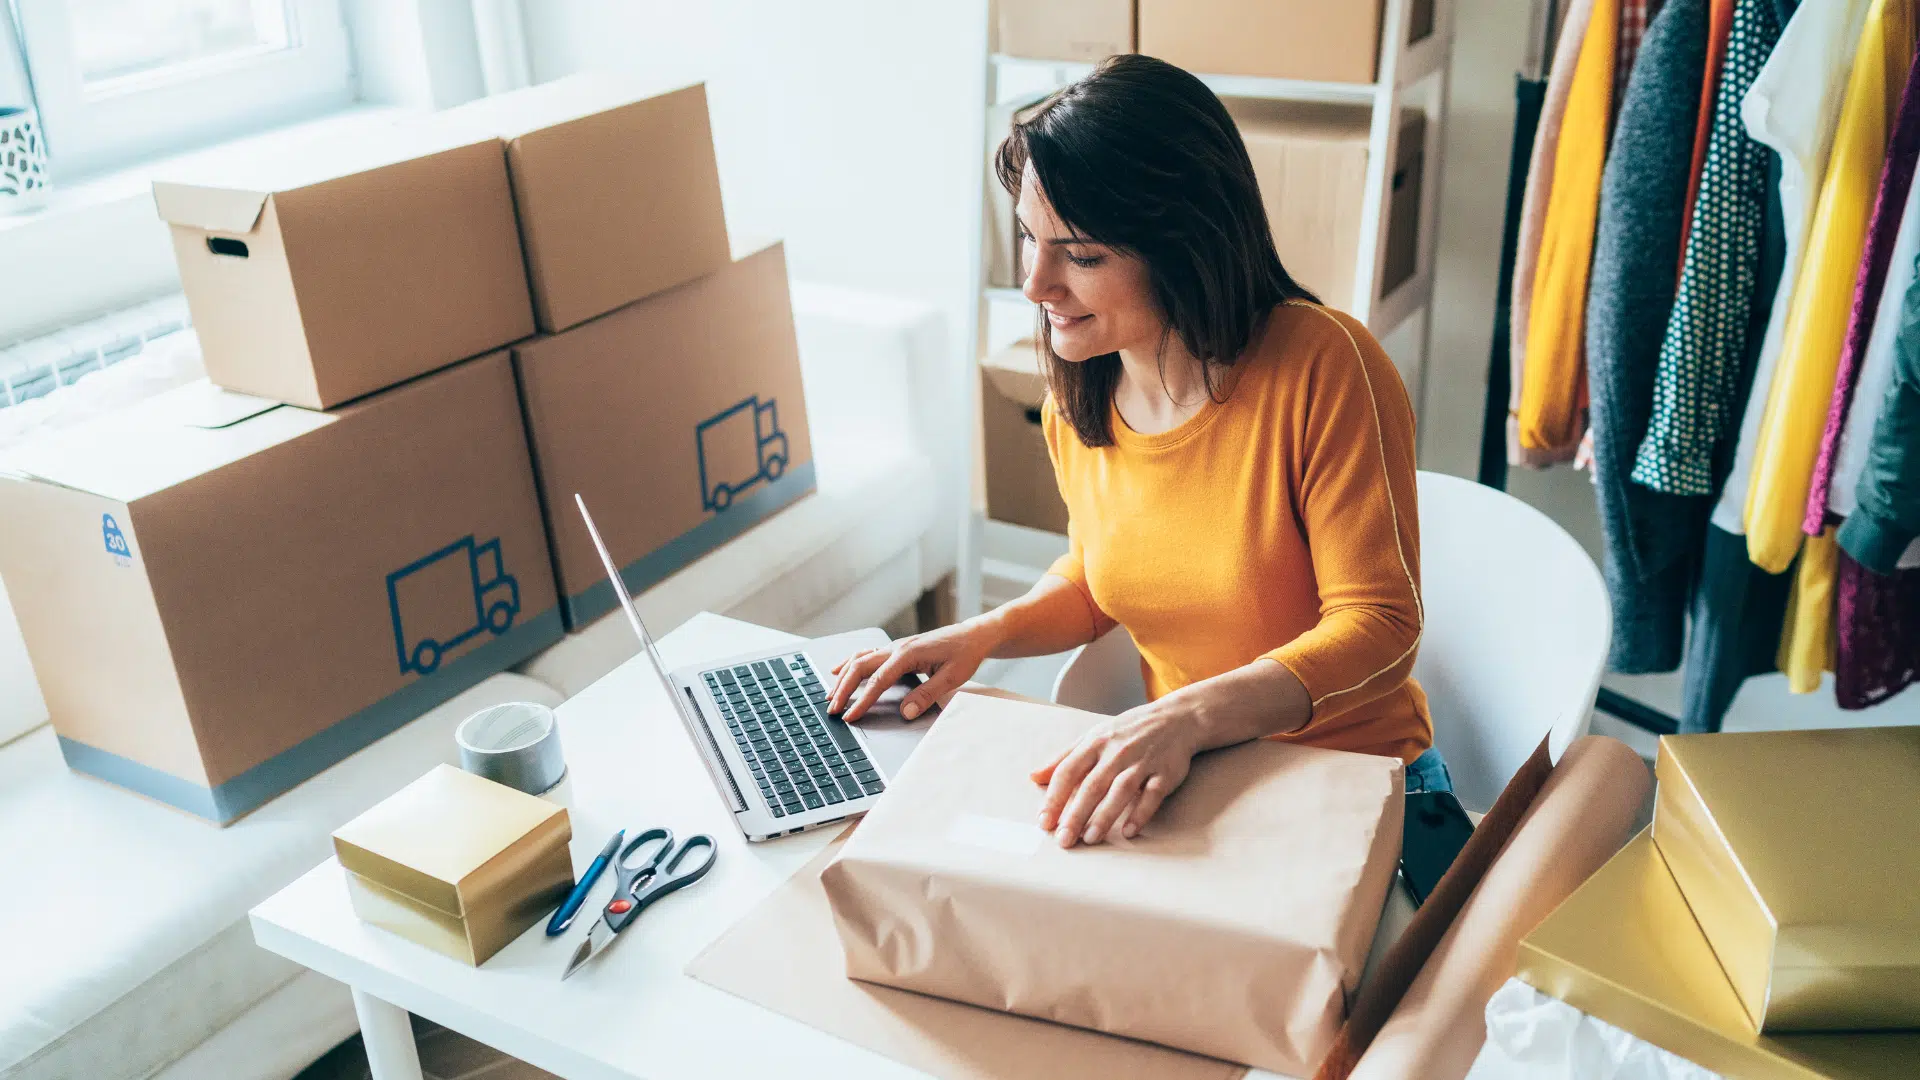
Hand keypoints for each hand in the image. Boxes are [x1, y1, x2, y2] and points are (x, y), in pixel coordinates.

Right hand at [828, 618, 1002, 722]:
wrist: (972, 635)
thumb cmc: (964, 654)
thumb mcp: (952, 677)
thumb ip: (927, 695)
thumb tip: (905, 713)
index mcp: (908, 654)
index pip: (878, 681)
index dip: (862, 701)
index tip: (850, 716)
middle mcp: (896, 648)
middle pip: (860, 667)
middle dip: (844, 689)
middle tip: (832, 709)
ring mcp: (895, 647)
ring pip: (860, 660)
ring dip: (843, 677)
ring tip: (830, 695)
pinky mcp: (896, 649)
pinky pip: (867, 655)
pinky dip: (850, 664)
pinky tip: (839, 670)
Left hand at [1031, 698, 1203, 848]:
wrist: (1177, 718)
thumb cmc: (1128, 731)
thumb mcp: (1094, 737)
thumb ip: (1064, 758)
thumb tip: (1034, 776)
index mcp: (1095, 742)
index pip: (1068, 771)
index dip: (1054, 797)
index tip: (1044, 822)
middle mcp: (1117, 752)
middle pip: (1092, 785)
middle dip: (1076, 814)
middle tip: (1063, 839)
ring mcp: (1142, 762)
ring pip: (1120, 790)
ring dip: (1104, 815)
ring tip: (1090, 838)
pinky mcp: (1165, 773)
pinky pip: (1151, 795)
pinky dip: (1140, 813)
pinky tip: (1128, 831)